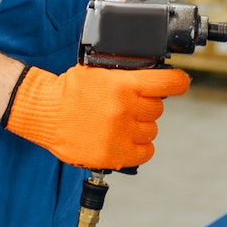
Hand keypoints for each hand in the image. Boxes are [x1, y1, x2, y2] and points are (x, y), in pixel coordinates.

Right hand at [3, 64, 188, 168]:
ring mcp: (120, 134)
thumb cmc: (69, 91)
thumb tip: (152, 78)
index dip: (178, 83)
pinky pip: (144, 153)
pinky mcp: (113, 154)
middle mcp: (125, 109)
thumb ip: (126, 75)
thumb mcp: (98, 72)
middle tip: (129, 106)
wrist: (44, 112)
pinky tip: (126, 140)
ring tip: (120, 124)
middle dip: (146, 106)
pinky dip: (139, 148)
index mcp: (124, 85)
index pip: (169, 83)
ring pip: (151, 131)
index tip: (181, 83)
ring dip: (140, 127)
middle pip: (157, 109)